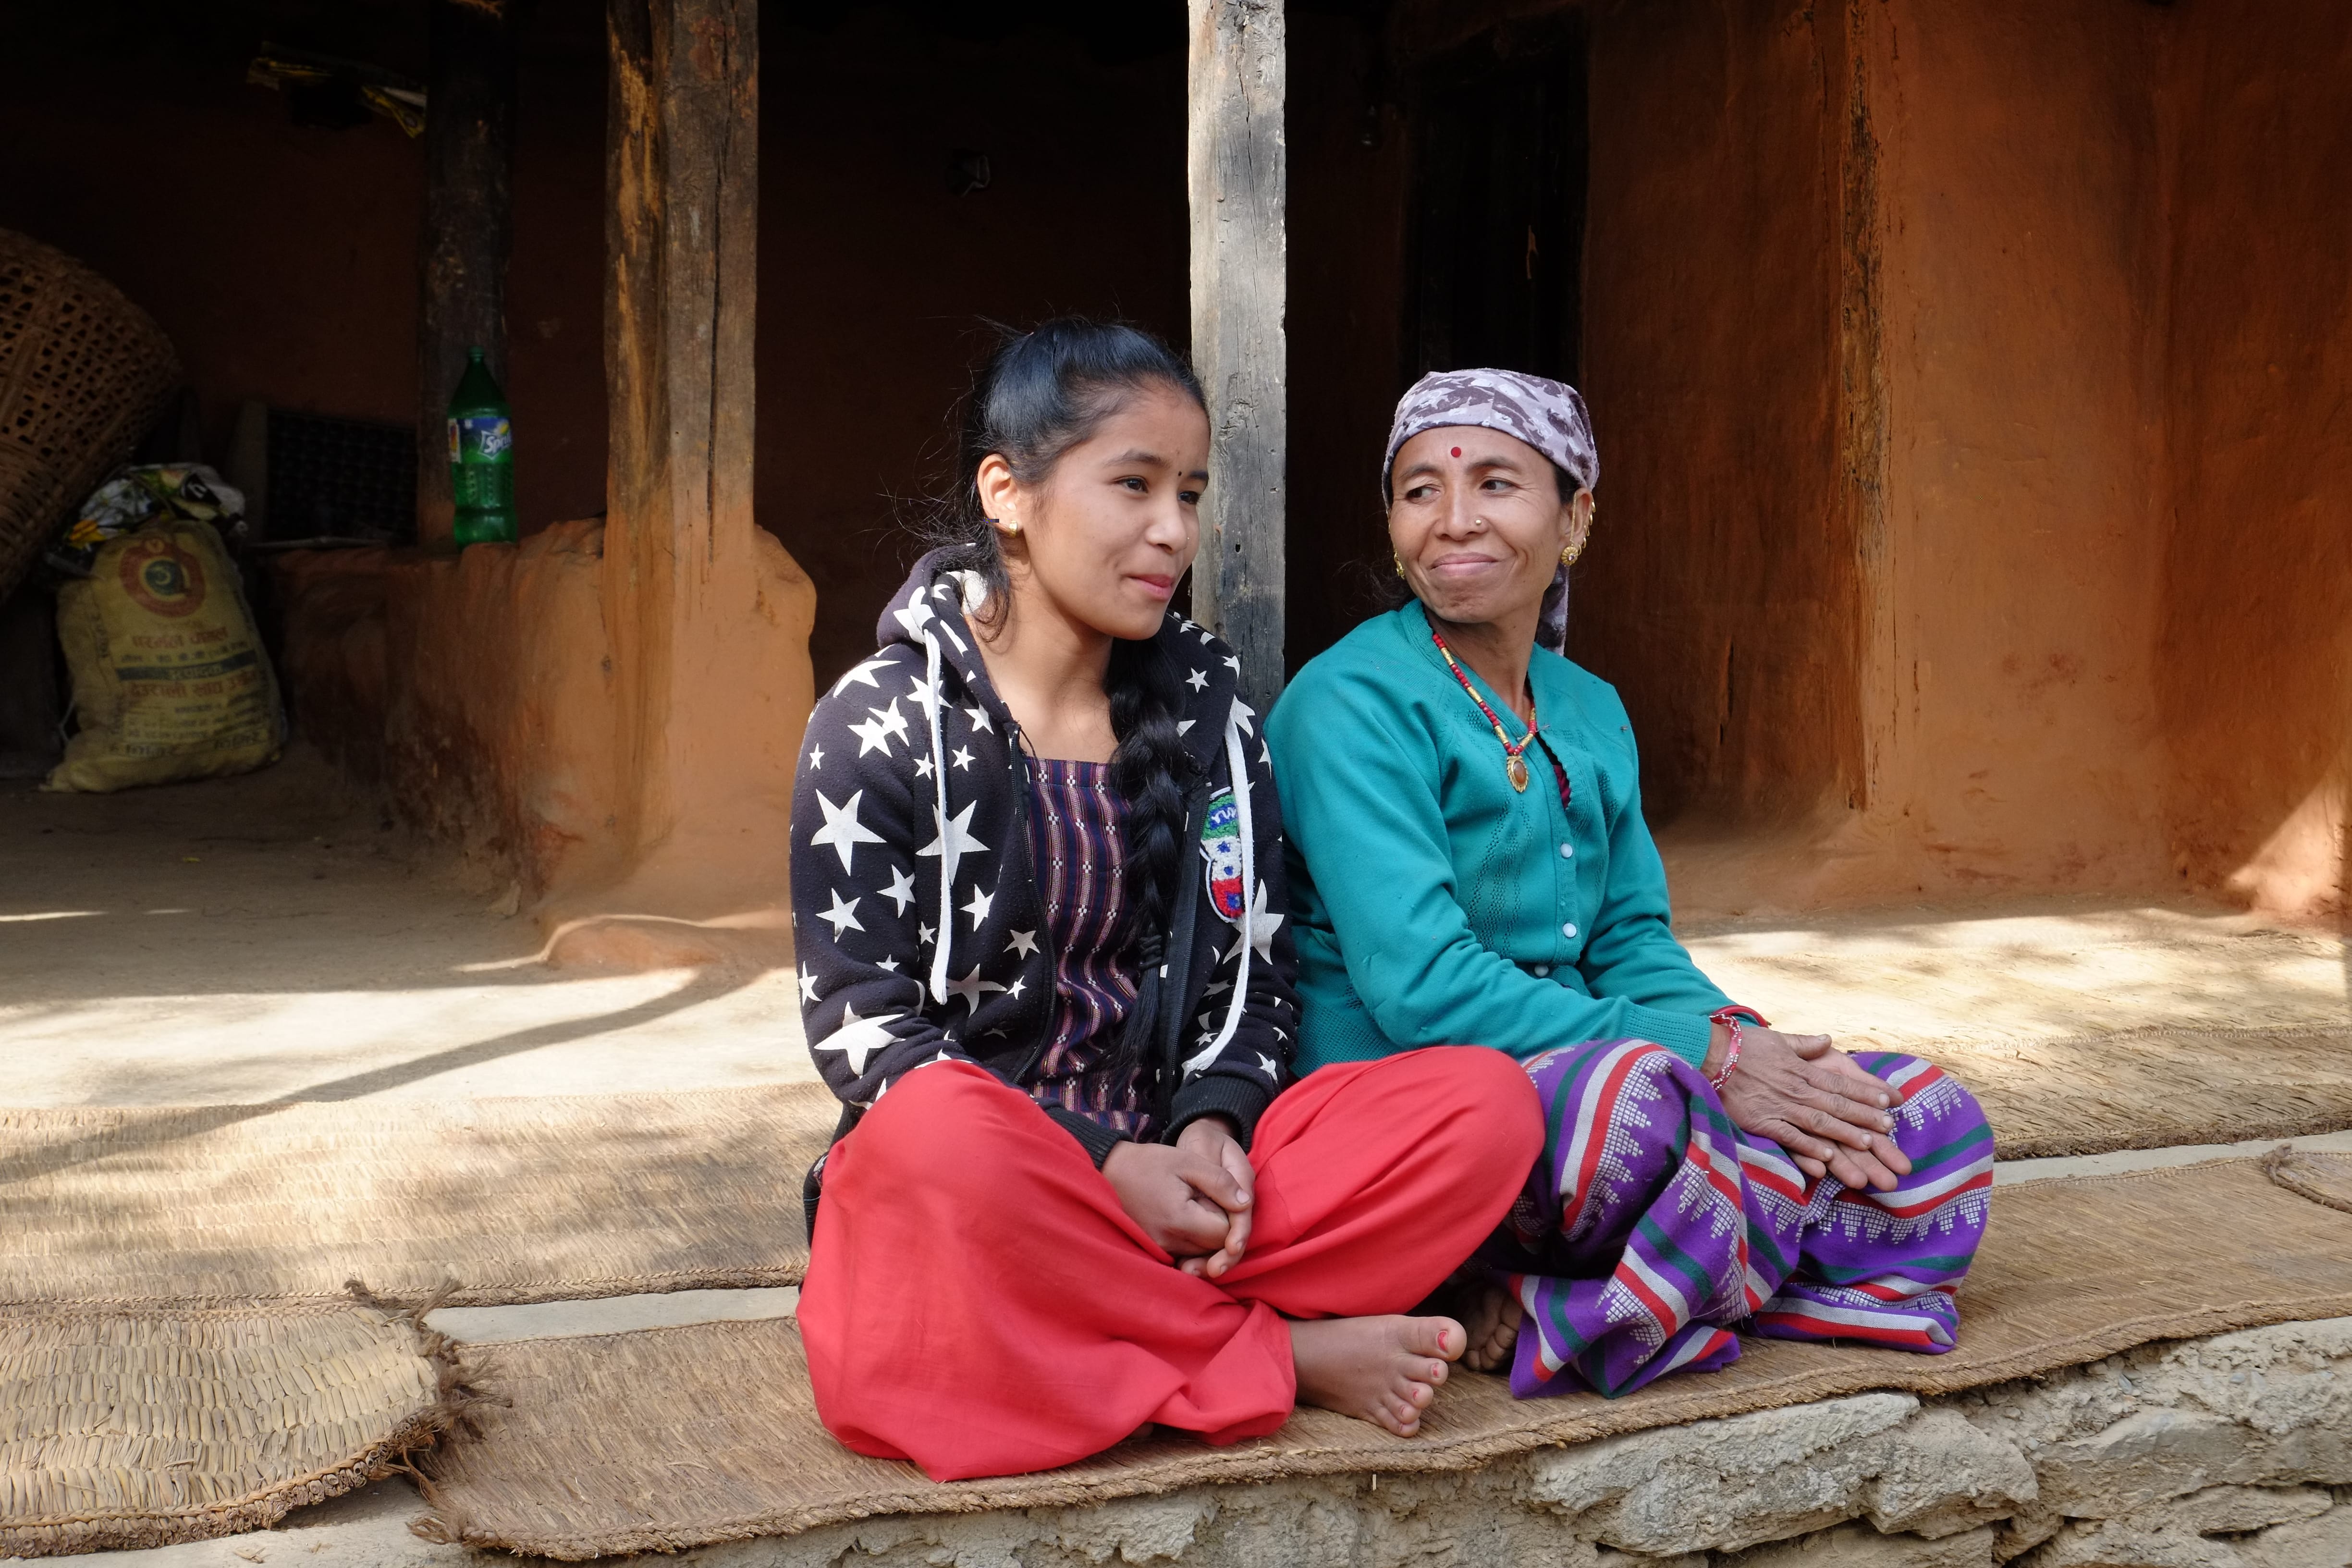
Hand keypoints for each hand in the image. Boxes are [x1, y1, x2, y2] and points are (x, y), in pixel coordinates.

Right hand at [1102, 1116, 1252, 1272]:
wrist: (1111, 1171)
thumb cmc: (1151, 1162)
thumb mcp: (1188, 1162)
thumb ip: (1220, 1182)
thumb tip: (1245, 1203)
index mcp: (1179, 1219)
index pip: (1224, 1233)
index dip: (1232, 1216)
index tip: (1224, 1196)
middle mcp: (1169, 1242)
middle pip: (1215, 1247)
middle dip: (1223, 1227)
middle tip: (1212, 1199)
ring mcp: (1160, 1249)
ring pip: (1202, 1252)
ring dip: (1208, 1234)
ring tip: (1198, 1205)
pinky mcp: (1155, 1249)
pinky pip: (1186, 1252)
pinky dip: (1194, 1240)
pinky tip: (1189, 1218)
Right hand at [1709, 1024, 1913, 1192]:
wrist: (1709, 1055)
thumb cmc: (1743, 1045)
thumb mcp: (1778, 1039)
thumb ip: (1805, 1043)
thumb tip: (1827, 1039)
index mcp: (1801, 1069)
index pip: (1839, 1083)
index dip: (1865, 1093)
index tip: (1888, 1101)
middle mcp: (1795, 1089)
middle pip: (1836, 1105)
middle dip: (1865, 1116)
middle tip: (1889, 1128)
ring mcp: (1779, 1106)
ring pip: (1819, 1123)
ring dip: (1845, 1133)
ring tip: (1868, 1144)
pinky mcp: (1762, 1122)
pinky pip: (1789, 1137)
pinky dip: (1809, 1147)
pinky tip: (1827, 1158)